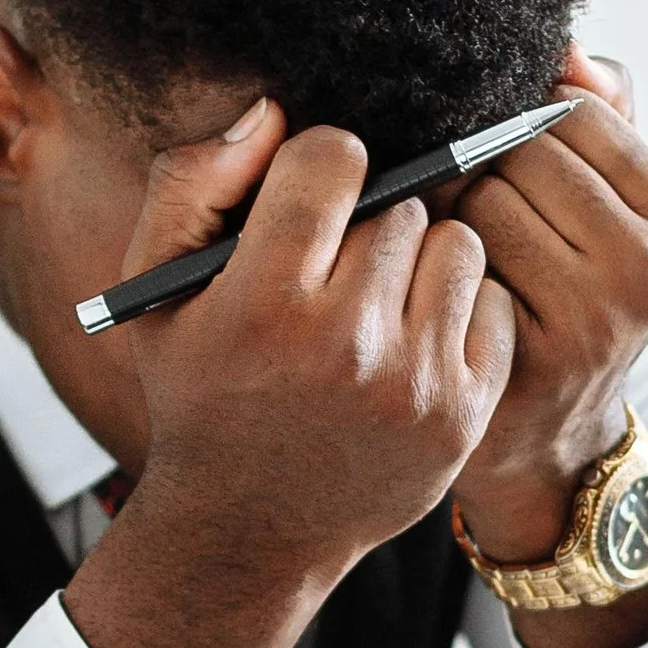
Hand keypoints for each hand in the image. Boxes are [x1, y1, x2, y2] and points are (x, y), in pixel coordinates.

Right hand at [63, 101, 514, 647]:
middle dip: (368, 222)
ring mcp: (414, 383)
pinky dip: (460, 311)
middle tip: (337, 270)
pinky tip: (412, 340)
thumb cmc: (200, 394)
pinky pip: (493, 303)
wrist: (247, 533)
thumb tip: (276, 114)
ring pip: (456, 244)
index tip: (307, 205)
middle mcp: (345, 343)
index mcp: (263, 302)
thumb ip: (192, 183)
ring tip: (379, 301)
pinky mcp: (462, 413)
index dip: (317, 170)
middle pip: (400, 202)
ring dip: (422, 260)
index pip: (334, 157)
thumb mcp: (154, 293)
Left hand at [451, 49, 647, 592]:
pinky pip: (452, 265)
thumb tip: (567, 43)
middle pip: (520, 150)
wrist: (547, 439)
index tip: (504, 163)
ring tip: (455, 251)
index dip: (518, 125)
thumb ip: (600, 113)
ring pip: (480, 201)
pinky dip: (433, 267)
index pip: (572, 110)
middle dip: (479, 167)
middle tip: (466, 208)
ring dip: (449, 214)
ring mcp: (594, 322)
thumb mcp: (606, 205)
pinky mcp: (529, 361)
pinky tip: (439, 291)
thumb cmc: (566, 295)